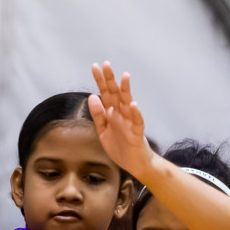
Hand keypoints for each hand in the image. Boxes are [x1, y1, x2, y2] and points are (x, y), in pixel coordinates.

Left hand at [88, 62, 157, 179]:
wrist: (133, 164)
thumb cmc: (120, 147)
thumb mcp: (103, 130)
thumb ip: (98, 114)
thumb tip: (92, 97)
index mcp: (111, 112)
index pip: (105, 93)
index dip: (100, 80)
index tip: (94, 67)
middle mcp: (120, 113)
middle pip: (115, 93)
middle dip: (110, 79)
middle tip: (106, 64)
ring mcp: (129, 121)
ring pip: (128, 103)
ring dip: (126, 90)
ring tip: (124, 77)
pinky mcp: (136, 132)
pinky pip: (137, 121)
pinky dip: (135, 113)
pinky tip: (133, 105)